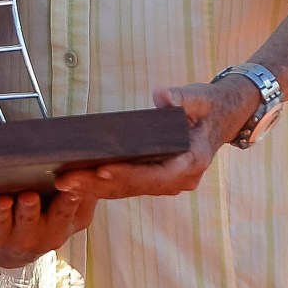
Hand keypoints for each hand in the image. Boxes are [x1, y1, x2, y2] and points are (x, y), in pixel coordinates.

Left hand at [0, 188, 97, 268]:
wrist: (11, 251)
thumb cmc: (44, 220)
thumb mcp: (69, 212)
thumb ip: (85, 190)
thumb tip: (100, 161)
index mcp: (59, 227)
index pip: (69, 213)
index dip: (71, 200)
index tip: (69, 186)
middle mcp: (35, 238)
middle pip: (35, 224)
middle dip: (31, 212)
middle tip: (28, 197)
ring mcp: (7, 238)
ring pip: (4, 226)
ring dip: (1, 214)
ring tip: (0, 202)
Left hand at [55, 77, 258, 200]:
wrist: (223, 117)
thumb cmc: (207, 106)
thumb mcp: (199, 97)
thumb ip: (182, 98)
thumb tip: (162, 97)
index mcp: (191, 162)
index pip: (154, 174)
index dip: (126, 174)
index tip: (99, 170)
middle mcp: (179, 180)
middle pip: (134, 187)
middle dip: (98, 185)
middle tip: (65, 182)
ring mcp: (168, 183)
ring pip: (128, 190)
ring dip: (95, 189)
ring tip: (63, 184)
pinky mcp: (157, 179)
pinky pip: (129, 186)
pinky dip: (104, 185)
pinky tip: (78, 181)